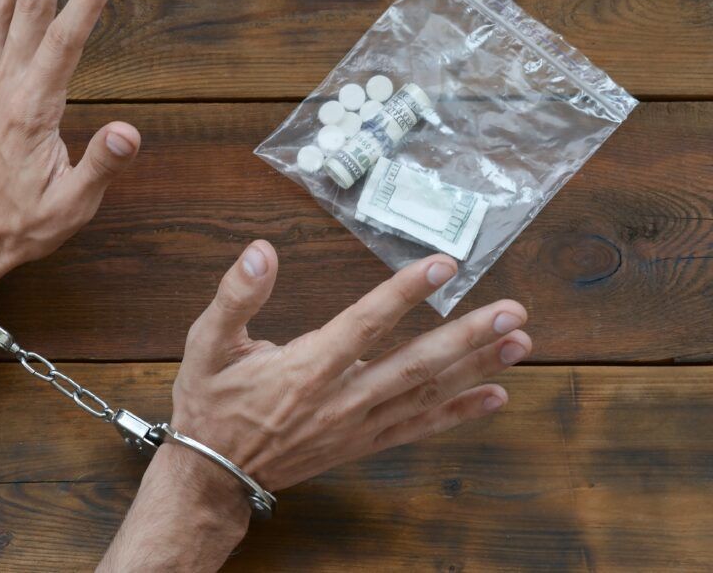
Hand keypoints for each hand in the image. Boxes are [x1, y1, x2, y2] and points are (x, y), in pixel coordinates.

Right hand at [172, 241, 531, 493]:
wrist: (213, 475)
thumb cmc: (210, 404)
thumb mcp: (206, 344)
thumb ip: (235, 296)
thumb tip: (261, 251)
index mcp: (304, 369)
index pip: (364, 324)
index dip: (405, 293)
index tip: (442, 265)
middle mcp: (339, 399)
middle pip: (414, 365)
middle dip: (467, 337)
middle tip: (513, 312)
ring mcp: (355, 426)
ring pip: (424, 395)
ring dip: (475, 369)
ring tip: (520, 344)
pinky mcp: (361, 443)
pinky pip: (417, 428)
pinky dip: (458, 413)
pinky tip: (494, 395)